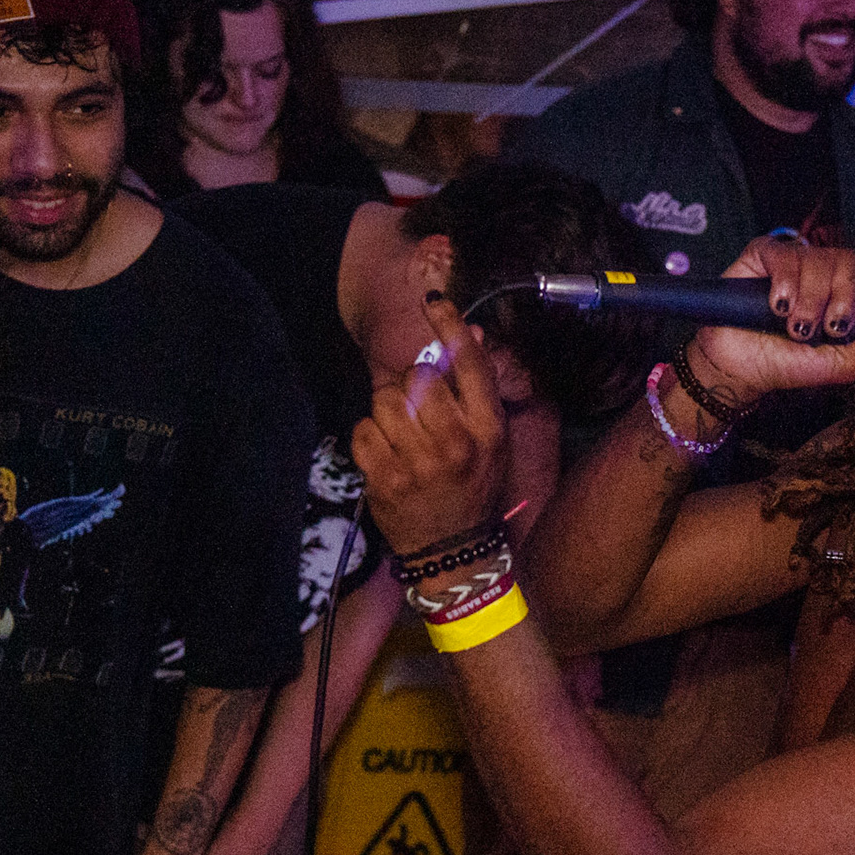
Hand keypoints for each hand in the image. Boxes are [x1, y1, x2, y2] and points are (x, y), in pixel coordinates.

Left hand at [352, 294, 508, 555]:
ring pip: (385, 399)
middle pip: (418, 376)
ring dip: (387, 410)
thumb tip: (468, 333)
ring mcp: (417, 463)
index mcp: (487, 430)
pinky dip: (369, 437)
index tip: (436, 304)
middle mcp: (455, 443)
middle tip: (416, 407)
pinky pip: (363, 429)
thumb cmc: (472, 486)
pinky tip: (386, 454)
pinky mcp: (384, 478)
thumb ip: (479, 390)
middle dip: (411, 383)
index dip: (450, 327)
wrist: (452, 550)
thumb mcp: (491, 441)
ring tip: (401, 434)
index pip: (468, 364)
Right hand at [683, 230, 854, 404]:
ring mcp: (792, 261)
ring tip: (793, 326)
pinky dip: (785, 282)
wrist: (741, 369)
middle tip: (830, 326)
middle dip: (845, 295)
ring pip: (817, 258)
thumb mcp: (842, 365)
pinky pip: (785, 254)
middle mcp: (821, 272)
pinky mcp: (763, 255)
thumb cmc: (789, 367)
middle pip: (850, 259)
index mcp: (844, 294)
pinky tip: (776, 304)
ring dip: (809, 300)